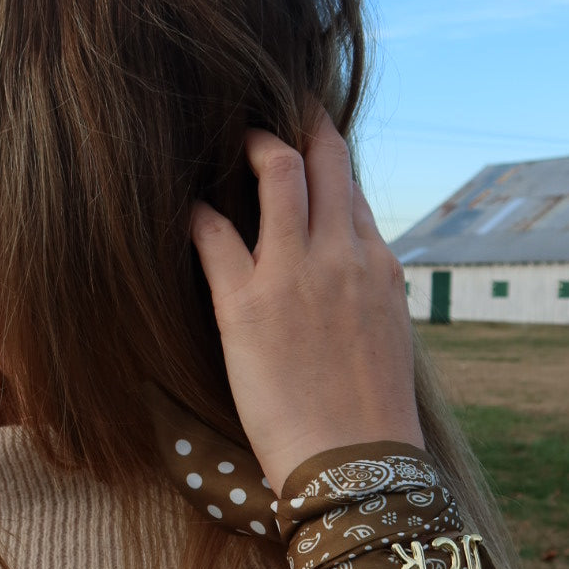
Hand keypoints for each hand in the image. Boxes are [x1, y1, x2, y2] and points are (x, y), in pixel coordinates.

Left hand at [189, 110, 423, 498]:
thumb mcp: (386, 340)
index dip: (326, 157)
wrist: (356, 464)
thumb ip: (367, 294)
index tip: (305, 140)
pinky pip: (213, 233)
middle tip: (271, 104)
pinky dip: (195, 211)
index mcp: (379, 266)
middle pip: (324, 158)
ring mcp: (296, 272)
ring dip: (252, 145)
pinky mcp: (248, 303)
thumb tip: (351, 278)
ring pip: (279, 172)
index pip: (350, 189)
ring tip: (230, 139)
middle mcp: (343, 255)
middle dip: (298, 121)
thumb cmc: (368, 416)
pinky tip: (182, 206)